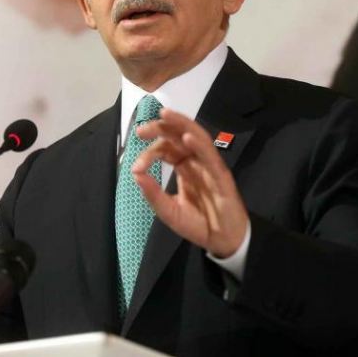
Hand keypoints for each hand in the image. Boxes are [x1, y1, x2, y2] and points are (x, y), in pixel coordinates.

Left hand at [132, 108, 248, 257]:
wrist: (223, 242)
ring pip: (197, 137)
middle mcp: (197, 162)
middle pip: (180, 136)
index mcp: (184, 167)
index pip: (167, 148)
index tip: (137, 165)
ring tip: (166, 115)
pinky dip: (199, 145)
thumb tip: (135, 173)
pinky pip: (211, 156)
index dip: (151, 150)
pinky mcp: (222, 176)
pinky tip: (187, 137)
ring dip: (182, 124)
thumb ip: (153, 194)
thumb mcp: (169, 211)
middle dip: (162, 127)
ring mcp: (210, 166)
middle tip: (142, 130)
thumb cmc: (198, 224)